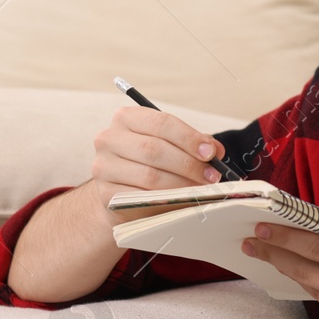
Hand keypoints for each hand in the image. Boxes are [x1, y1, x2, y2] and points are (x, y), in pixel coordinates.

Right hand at [92, 106, 225, 226]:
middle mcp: (109, 138)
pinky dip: (165, 200)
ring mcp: (104, 166)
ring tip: (201, 190)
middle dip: (188, 164)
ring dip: (181, 185)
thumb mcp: (170, 147)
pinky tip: (180, 201)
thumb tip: (215, 150)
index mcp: (127, 118)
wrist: (121, 194)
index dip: (189, 138)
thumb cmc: (149, 164)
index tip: (210, 152)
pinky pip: (140, 198)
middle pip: (155, 149)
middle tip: (211, 176)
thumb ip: (192, 144)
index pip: (162, 123)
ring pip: (149, 176)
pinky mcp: (105, 193)